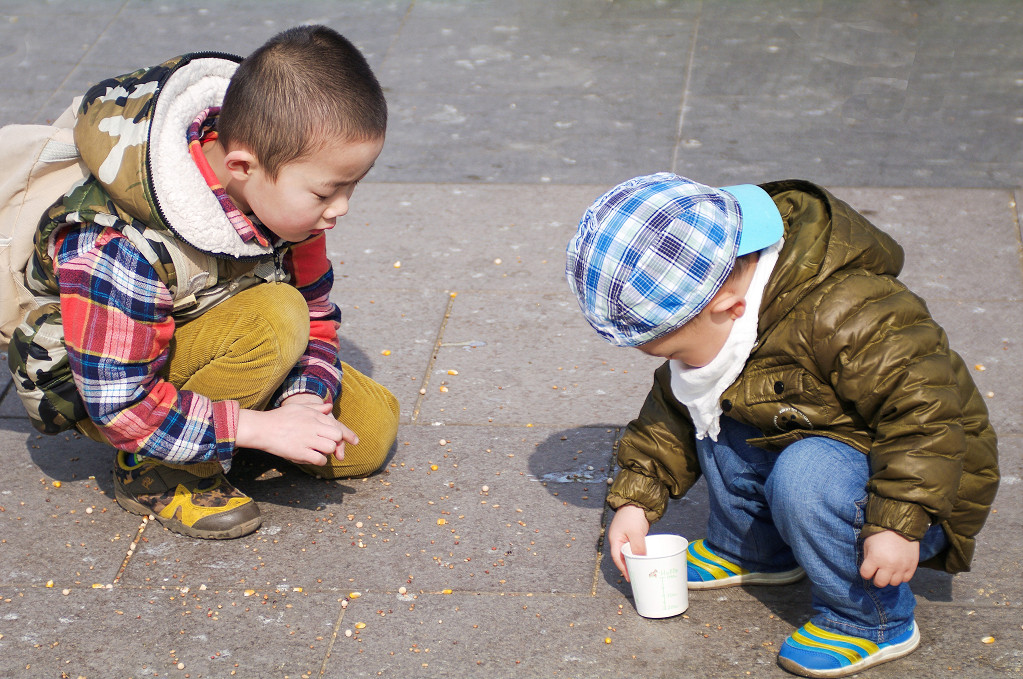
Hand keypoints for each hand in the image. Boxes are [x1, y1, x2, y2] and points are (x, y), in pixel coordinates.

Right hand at [236, 400, 357, 465]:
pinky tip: (310, 456)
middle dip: (335, 443)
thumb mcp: (298, 408)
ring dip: (326, 451)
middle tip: (325, 445)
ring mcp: (307, 439)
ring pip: (330, 448)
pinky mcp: (300, 452)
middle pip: (336, 437)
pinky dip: (318, 460)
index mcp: (314, 415)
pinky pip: (319, 459)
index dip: (348, 435)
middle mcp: (313, 426)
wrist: (261, 428)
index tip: (355, 441)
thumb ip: (316, 407)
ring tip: (316, 449)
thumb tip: (329, 406)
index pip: (337, 425)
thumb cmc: (279, 418)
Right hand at [608, 504, 649, 581]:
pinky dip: (638, 554)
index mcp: (615, 539)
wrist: (637, 501)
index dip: (623, 569)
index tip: (629, 578)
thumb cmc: (632, 515)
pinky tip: (644, 558)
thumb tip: (641, 560)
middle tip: (637, 576)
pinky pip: (635, 548)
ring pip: (629, 553)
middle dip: (628, 567)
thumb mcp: (635, 532)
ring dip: (634, 560)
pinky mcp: (633, 535)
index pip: (617, 557)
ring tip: (641, 570)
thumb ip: (637, 546)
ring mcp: (626, 537)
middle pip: (622, 556)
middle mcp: (619, 540)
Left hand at [860, 530, 919, 586]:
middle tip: (878, 572)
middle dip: (877, 579)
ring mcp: (902, 567)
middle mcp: (889, 565)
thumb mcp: (868, 544)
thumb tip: (870, 571)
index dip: (865, 573)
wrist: (900, 526)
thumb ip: (867, 559)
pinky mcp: (912, 566)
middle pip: (880, 583)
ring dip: (890, 578)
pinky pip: (905, 579)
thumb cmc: (880, 535)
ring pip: (894, 583)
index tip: (868, 569)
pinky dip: (901, 576)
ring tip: (889, 569)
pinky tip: (898, 568)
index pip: (866, 575)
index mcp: (875, 558)